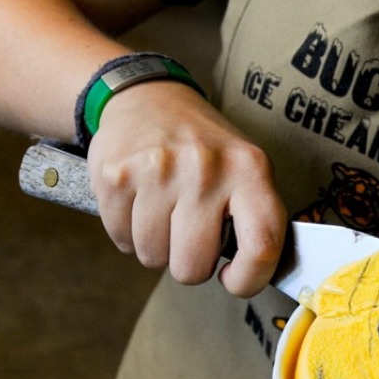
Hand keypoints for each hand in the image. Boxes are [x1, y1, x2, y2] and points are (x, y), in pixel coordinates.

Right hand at [87, 81, 286, 296]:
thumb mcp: (245, 169)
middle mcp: (205, 168)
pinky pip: (122, 241)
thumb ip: (256, 220)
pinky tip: (140, 204)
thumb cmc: (204, 148)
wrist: (147, 98)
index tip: (233, 278)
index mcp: (249, 169)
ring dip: (157, 247)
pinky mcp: (116, 177)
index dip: (248, 279)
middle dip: (190, 263)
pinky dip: (128, 233)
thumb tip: (255, 275)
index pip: (262, 247)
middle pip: (193, 267)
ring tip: (164, 212)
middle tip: (189, 233)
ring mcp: (157, 171)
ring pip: (154, 258)